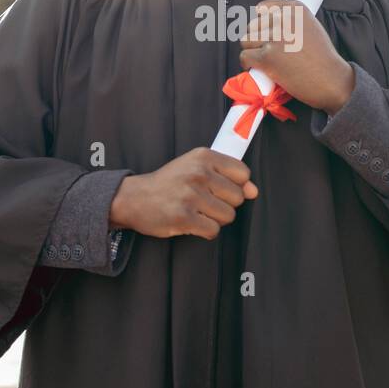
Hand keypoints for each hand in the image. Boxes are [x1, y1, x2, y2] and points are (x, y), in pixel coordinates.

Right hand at [109, 147, 257, 239]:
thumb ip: (228, 177)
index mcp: (204, 156)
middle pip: (238, 198)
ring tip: (197, 211)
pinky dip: (205, 230)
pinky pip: (213, 230)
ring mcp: (191, 195)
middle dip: (224, 204)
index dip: (235, 185)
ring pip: (228, 216)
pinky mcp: (184, 217)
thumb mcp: (197, 168)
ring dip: (215, 219)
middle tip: (203, 201)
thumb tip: (254, 191)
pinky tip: (192, 222)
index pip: (243, 173)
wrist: (134, 198)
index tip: (218, 188)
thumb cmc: (170, 183)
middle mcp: (198, 173)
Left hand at [239, 0, 355, 114]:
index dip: (262, 23)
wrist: (330, 80)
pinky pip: (245, 56)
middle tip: (268, 51)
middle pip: (253, 25)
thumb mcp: (311, 26)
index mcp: (295, 8)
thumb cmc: (322, 57)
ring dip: (252, 51)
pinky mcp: (267, 57)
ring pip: (246, 40)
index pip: (263, 8)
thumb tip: (263, 19)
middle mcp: (284, 19)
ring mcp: (275, 37)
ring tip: (265, 60)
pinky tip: (257, 68)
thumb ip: (291, 20)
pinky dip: (248, 63)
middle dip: (257, 39)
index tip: (267, 33)